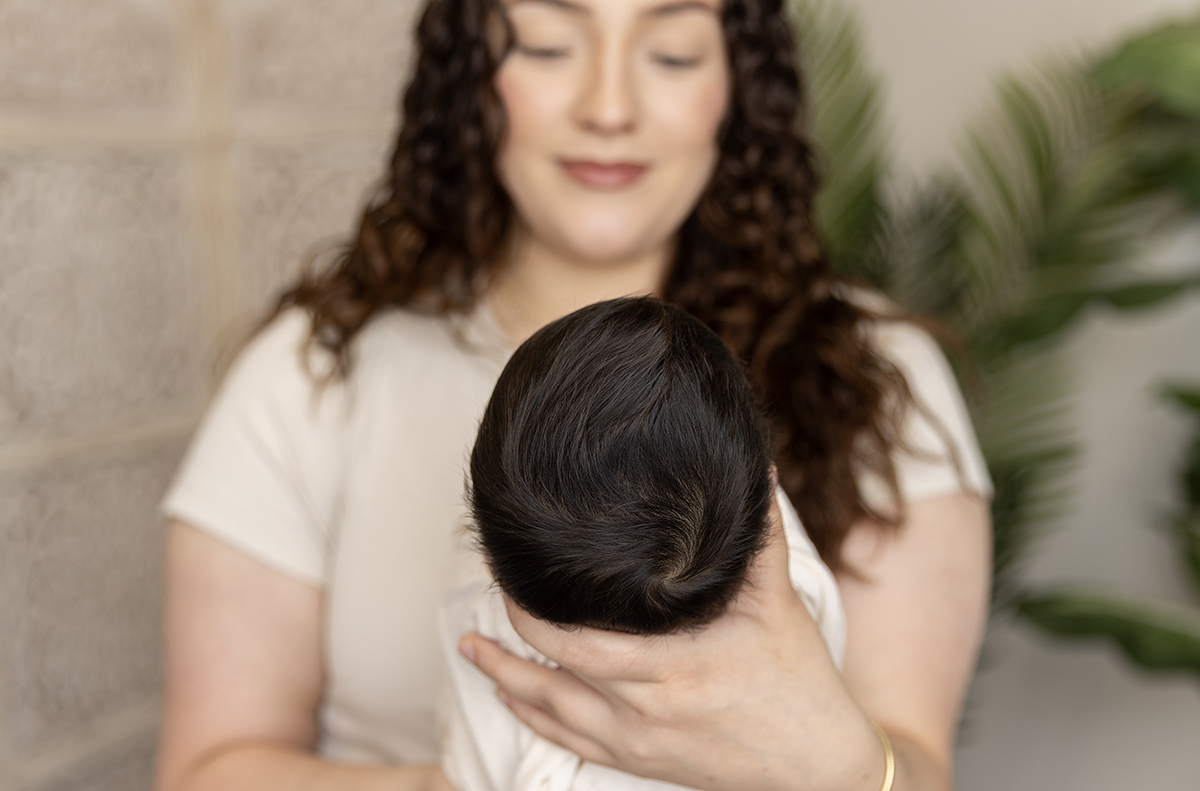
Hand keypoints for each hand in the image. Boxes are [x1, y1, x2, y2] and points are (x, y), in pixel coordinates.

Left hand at [459, 502, 884, 790]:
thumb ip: (762, 535)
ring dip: (506, 681)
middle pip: (552, 673)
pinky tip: (512, 699)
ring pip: (551, 713)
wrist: (819, 768)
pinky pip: (571, 744)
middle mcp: (646, 708)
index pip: (575, 640)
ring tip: (471, 651)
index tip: (510, 572)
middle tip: (483, 600)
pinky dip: (534, 719)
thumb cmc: (799, 682)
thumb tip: (758, 469)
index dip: (530, 610)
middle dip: (507, 639)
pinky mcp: (641, 762)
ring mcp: (639, 742)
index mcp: (673, 664)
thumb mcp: (780, 603)